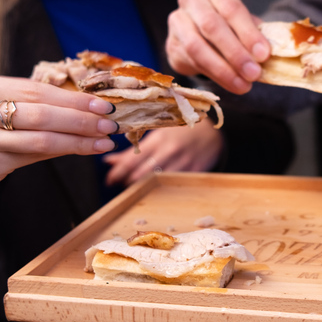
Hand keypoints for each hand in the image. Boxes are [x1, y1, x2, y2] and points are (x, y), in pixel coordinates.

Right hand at [0, 75, 117, 244]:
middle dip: (82, 115)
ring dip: (81, 137)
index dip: (72, 96)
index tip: (101, 103)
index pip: (35, 89)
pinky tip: (87, 152)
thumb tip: (78, 111)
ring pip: (43, 134)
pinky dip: (66, 152)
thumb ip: (25, 112)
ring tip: (106, 139)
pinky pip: (34, 155)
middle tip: (111, 120)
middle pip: (42, 109)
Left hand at [103, 120, 223, 186]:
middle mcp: (169, 151)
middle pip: (142, 173)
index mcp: (158, 139)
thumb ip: (133, 148)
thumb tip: (109, 161)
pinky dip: (160, 188)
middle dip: (127, 181)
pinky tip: (153, 189)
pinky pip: (173, 183)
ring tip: (132, 188)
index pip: (132, 159)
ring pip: (157, 180)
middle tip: (118, 185)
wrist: (212, 133)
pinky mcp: (193, 172)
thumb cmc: (180, 132)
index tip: (109, 180)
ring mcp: (183, 162)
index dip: (118, 172)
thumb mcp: (157, 134)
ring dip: (142, 186)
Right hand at [166, 0, 269, 93]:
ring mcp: (177, 21)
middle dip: (235, 53)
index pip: (231, 8)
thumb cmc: (231, 25)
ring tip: (243, 85)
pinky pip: (192, 62)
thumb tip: (267, 55)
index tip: (264, 54)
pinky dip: (214, 76)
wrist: (204, 34)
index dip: (248, 33)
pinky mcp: (172, 45)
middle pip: (211, 26)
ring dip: (223, 69)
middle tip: (254, 73)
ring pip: (197, 47)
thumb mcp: (246, 24)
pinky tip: (232, 84)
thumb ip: (255, 35)